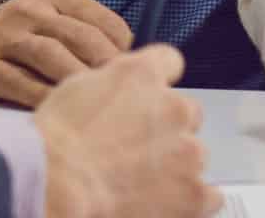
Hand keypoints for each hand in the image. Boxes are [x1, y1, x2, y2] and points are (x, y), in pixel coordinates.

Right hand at [0, 0, 131, 111]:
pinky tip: (62, 119)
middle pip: (80, 37)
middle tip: (125, 103)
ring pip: (51, 56)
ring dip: (79, 85)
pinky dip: (45, 101)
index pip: (104, 22)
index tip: (136, 83)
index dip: (126, 55)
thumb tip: (141, 70)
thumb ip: (90, 40)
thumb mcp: (55, 27)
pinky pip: (20, 84)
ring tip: (98, 112)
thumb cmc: (23, 46)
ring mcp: (2, 35)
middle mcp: (28, 8)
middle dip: (107, 71)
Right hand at [37, 45, 219, 217]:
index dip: (159, 83)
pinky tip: (167, 205)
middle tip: (137, 151)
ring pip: (195, 154)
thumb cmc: (54, 140)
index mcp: (142, 74)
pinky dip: (192, 201)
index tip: (149, 99)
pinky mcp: (194, 192)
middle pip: (187, 113)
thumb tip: (120, 97)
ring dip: (177, 165)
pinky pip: (210, 196)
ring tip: (143, 183)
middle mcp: (174, 106)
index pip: (170, 62)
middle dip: (168, 129)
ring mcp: (188, 151)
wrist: (57, 182)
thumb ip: (111, 85)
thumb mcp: (77, 88)